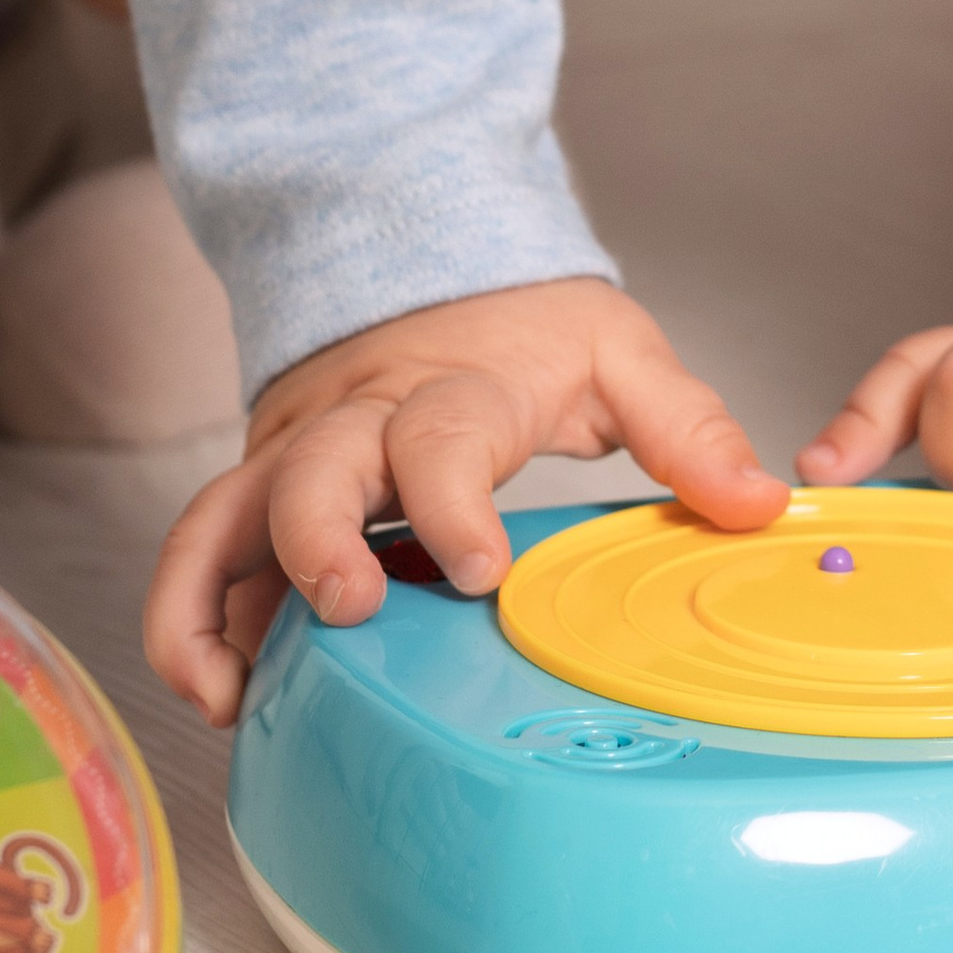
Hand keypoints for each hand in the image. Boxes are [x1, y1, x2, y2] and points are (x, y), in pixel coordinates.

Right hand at [146, 276, 787, 722]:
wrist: (427, 259)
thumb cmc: (525, 326)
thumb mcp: (618, 353)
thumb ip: (688, 430)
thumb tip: (763, 503)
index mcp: (454, 389)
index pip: (440, 435)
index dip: (450, 501)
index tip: (482, 568)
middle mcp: (358, 422)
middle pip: (309, 470)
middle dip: (316, 542)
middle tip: (349, 609)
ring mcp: (295, 456)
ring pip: (220, 516)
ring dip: (212, 602)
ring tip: (232, 693)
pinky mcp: (260, 490)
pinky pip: (200, 552)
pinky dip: (189, 619)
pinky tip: (215, 690)